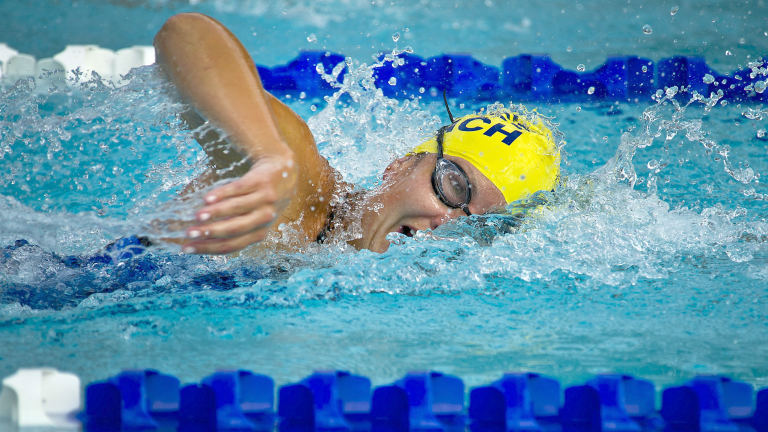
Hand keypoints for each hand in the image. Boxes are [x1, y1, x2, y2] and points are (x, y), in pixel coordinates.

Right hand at [181, 151, 296, 253]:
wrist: (283, 170)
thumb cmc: (260, 198)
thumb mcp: (252, 216)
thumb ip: (229, 224)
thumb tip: (192, 233)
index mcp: (259, 232)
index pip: (231, 245)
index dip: (208, 248)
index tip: (186, 248)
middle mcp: (264, 218)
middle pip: (234, 229)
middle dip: (210, 233)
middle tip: (189, 233)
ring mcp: (264, 200)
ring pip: (237, 209)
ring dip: (215, 213)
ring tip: (197, 216)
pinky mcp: (261, 181)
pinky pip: (240, 189)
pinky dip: (223, 194)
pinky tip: (207, 198)